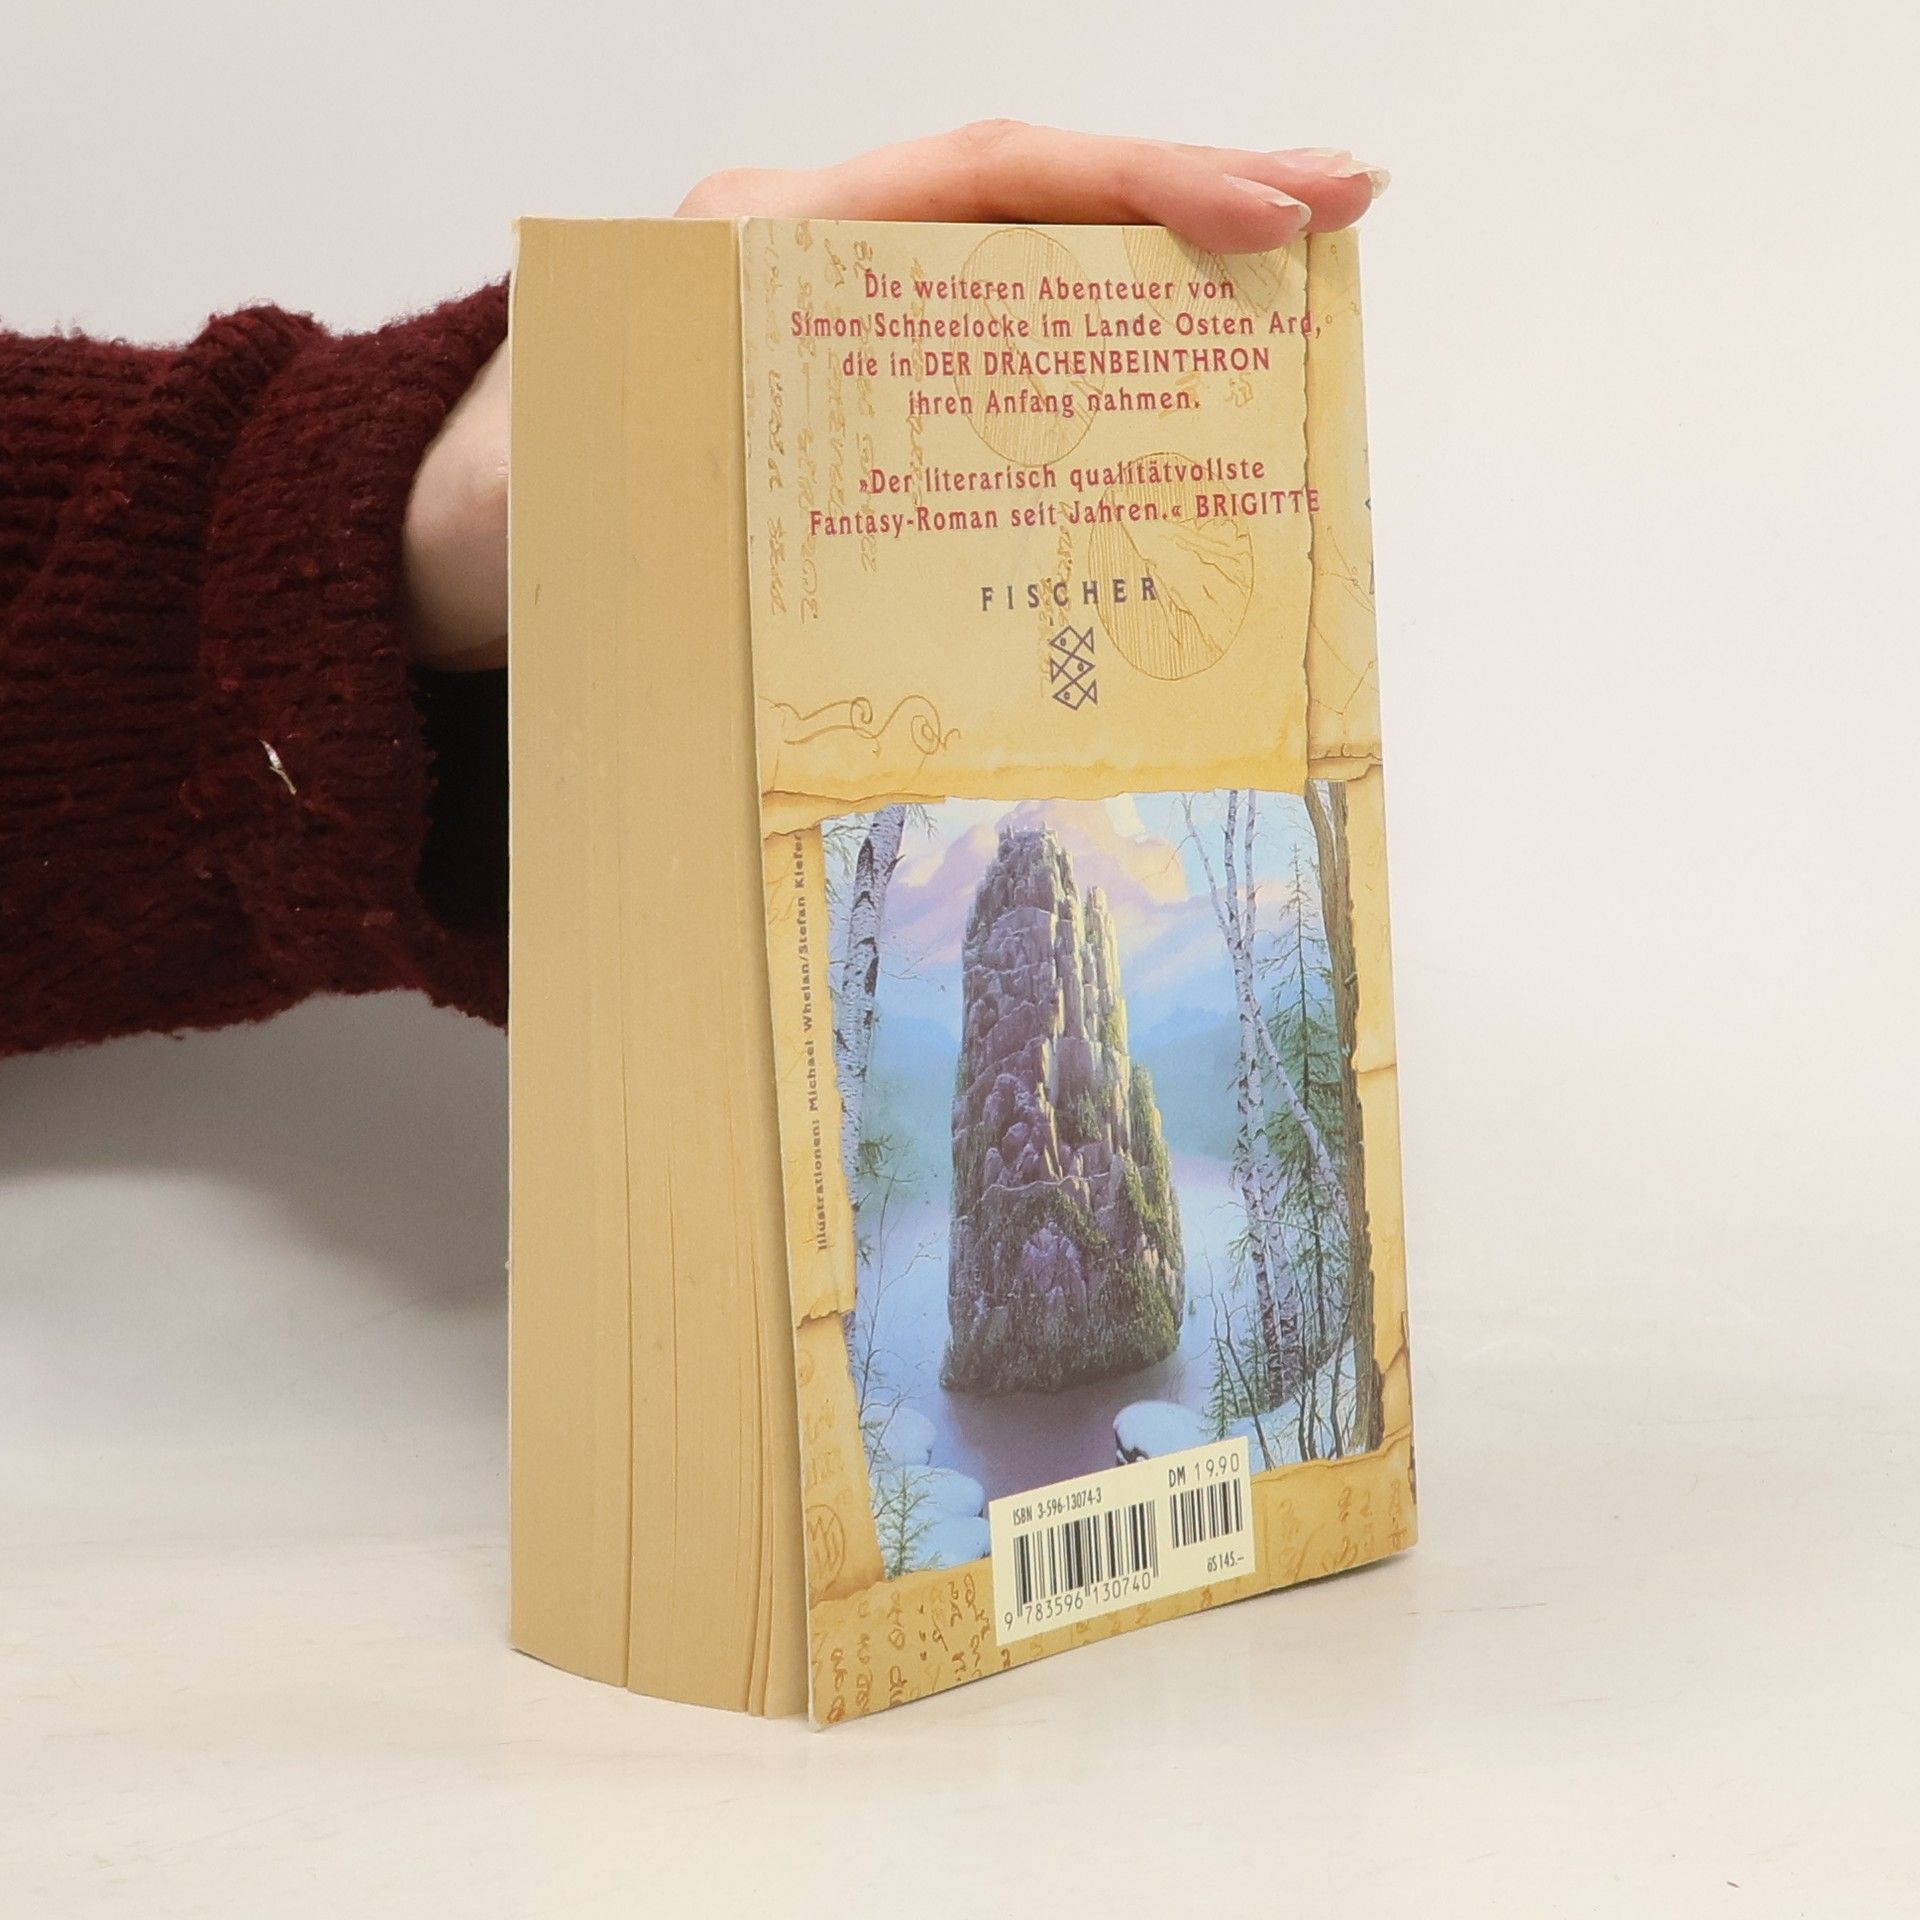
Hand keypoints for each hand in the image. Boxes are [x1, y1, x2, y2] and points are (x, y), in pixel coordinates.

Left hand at [401, 121, 1387, 671]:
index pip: (984, 174)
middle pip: (1031, 195)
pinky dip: (1080, 342)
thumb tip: (812, 521)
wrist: (437, 539)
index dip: (1135, 183)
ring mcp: (833, 312)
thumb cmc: (509, 514)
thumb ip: (687, 474)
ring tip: (1290, 277)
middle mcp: (812, 253)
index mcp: (765, 241)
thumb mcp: (588, 488)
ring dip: (1154, 265)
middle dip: (1191, 190)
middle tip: (1340, 201)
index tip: (1265, 211)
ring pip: (1019, 265)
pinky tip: (1158, 373)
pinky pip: (983, 345)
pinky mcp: (844, 379)